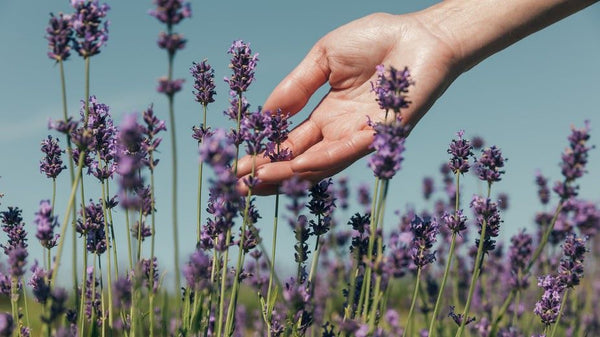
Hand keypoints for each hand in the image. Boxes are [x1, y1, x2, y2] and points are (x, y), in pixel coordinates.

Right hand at [237, 11, 460, 194]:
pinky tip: (299, 166)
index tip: (236, 166)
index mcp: (327, 115)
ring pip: (321, 165)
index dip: (263, 155)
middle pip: (300, 161)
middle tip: (238, 186)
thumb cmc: (376, 41)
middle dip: (269, 174)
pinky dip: (325, 159)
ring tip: (259, 180)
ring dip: (290, 174)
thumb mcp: (324, 59)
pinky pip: (352, 151)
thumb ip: (296, 86)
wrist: (421, 34)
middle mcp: (341, 132)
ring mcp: (361, 138)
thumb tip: (265, 114)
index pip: (290, 142)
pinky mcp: (384, 136)